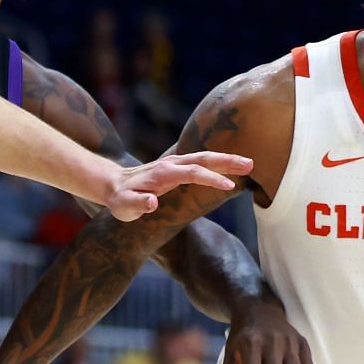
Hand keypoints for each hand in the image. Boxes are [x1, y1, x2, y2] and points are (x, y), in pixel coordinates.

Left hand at [102, 152, 251, 221]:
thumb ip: (137, 204)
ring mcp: (175, 162)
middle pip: (202, 158)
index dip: (210, 178)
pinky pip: (201, 161)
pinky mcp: (178, 165)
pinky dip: (219, 161)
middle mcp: (171, 164)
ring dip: (226, 159)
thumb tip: (152, 202)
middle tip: (250, 165)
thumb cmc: (120, 199)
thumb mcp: (124, 206)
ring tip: (249, 164)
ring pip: (204, 157)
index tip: (229, 186)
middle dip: (226, 161)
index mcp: (162, 174)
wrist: (113, 184)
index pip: (191, 173)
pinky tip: (233, 165)